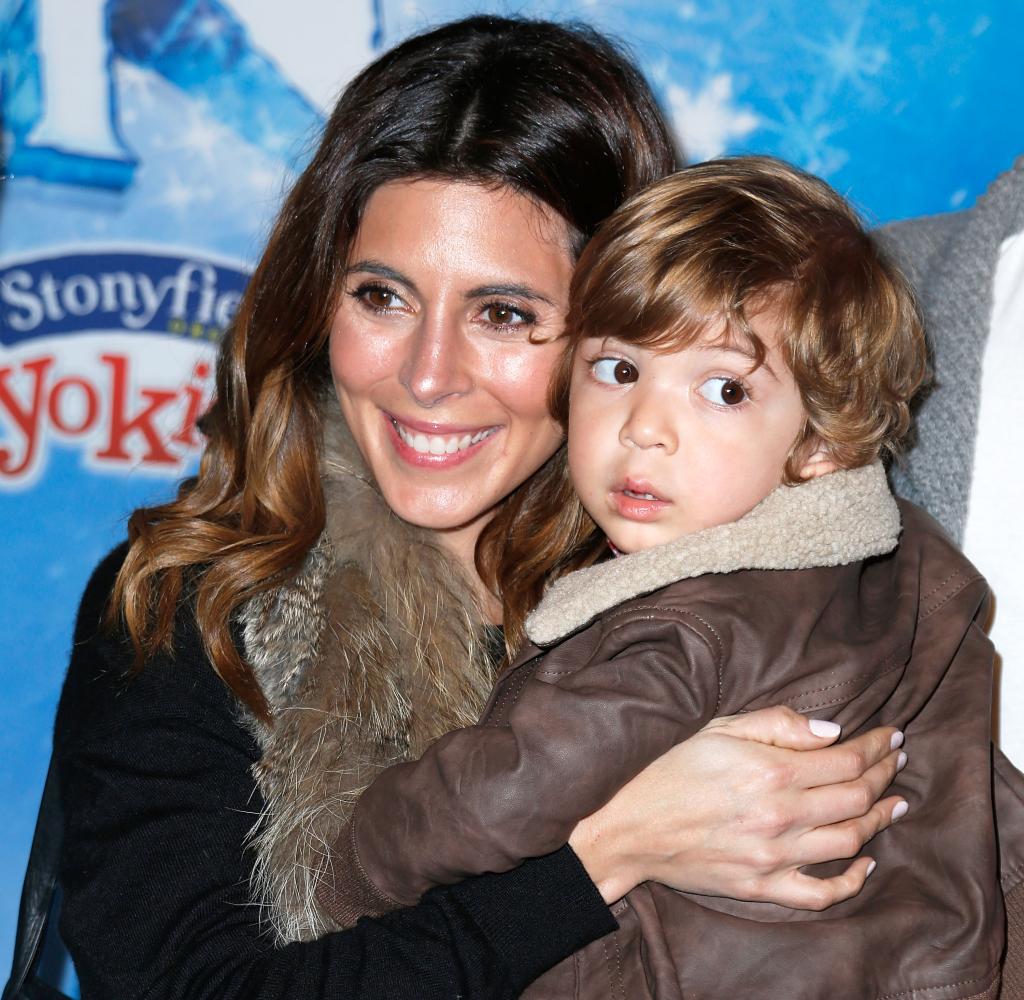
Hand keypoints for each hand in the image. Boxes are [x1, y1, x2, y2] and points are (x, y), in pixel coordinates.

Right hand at [569, 706, 906, 909]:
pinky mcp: (763, 886)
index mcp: (770, 770)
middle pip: (857, 798)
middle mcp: (780, 814)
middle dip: (885, 777)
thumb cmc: (673, 771)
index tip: (892, 738)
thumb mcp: (717, 729)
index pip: (846, 760)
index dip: (876, 748)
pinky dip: (852, 881)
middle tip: (896, 764)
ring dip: (880, 821)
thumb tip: (831, 732)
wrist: (633, 828)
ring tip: (895, 804)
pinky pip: (822, 892)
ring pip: (850, 842)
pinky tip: (866, 863)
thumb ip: (776, 724)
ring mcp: (774, 856)